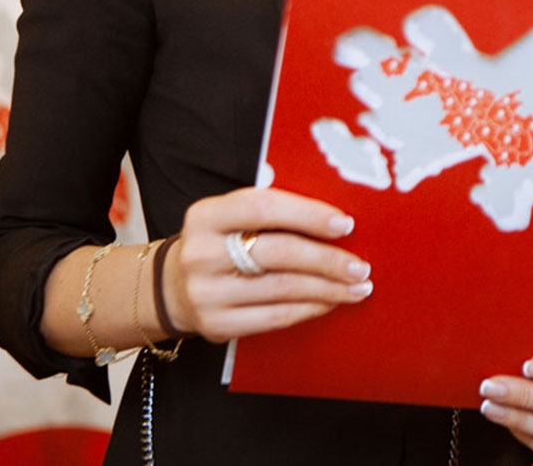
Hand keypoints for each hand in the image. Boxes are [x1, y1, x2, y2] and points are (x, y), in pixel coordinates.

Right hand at [163, 186, 371, 342]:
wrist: (172, 287)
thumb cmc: (219, 243)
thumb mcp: (230, 217)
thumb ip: (271, 209)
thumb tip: (333, 216)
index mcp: (206, 215)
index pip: (263, 207)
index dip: (307, 214)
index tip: (345, 224)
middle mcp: (202, 253)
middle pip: (278, 253)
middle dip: (327, 259)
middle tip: (360, 265)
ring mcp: (206, 293)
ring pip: (283, 289)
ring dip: (328, 289)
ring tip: (357, 286)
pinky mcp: (217, 325)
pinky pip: (275, 318)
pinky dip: (310, 308)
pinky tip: (330, 302)